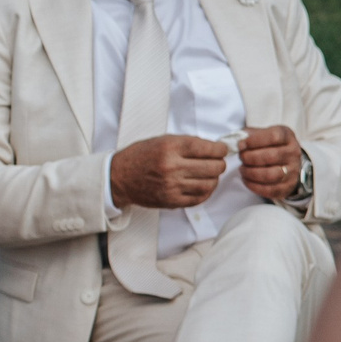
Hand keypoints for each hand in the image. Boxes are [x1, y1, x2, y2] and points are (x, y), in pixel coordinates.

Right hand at [110, 134, 229, 210]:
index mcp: (170, 148)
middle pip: (213, 167)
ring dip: (214, 178)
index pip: (207, 148)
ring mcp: (172, 186)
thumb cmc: (140, 157)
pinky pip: (199, 198)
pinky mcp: (171, 201)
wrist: (119, 177)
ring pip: (209, 184)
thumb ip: (187, 143)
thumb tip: (213, 147)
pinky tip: (202, 185)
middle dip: (219, 163)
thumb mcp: (162, 140)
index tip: (221, 149)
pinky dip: (206, 191)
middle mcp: (172, 167)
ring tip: (209, 174)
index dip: (220, 149)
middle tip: (216, 162)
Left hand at [236, 124, 303, 200]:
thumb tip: (237, 142)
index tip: (241, 145)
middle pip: (271, 156)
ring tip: (242, 169)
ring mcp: (293, 171)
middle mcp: (293, 153)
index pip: (274, 136)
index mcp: (287, 136)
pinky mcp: (288, 186)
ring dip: (250, 173)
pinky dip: (253, 185)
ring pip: (270, 175)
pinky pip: (270, 190)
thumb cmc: (269, 146)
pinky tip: (246, 179)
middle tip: (241, 158)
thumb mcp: (262, 134)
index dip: (254, 141)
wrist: (286, 162)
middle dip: (249, 158)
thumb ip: (249, 135)